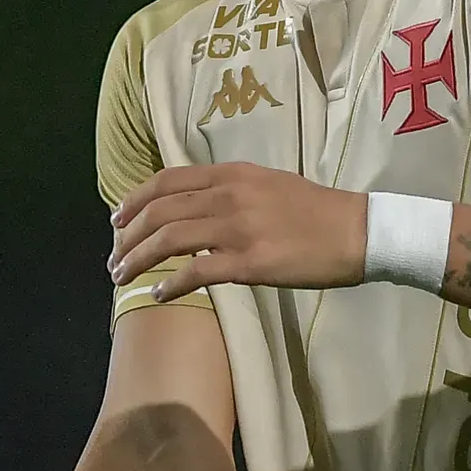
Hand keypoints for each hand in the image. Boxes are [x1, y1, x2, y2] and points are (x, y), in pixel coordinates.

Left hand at [109, 162, 368, 300]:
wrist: (356, 231)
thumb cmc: (316, 211)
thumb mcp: (268, 184)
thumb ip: (231, 191)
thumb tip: (198, 208)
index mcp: (232, 174)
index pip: (167, 181)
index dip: (135, 200)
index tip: (117, 220)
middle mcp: (228, 195)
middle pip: (160, 212)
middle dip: (128, 237)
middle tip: (114, 258)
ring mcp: (237, 228)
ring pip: (169, 240)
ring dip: (139, 260)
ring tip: (123, 277)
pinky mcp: (249, 262)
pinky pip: (196, 272)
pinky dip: (170, 285)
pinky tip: (159, 296)